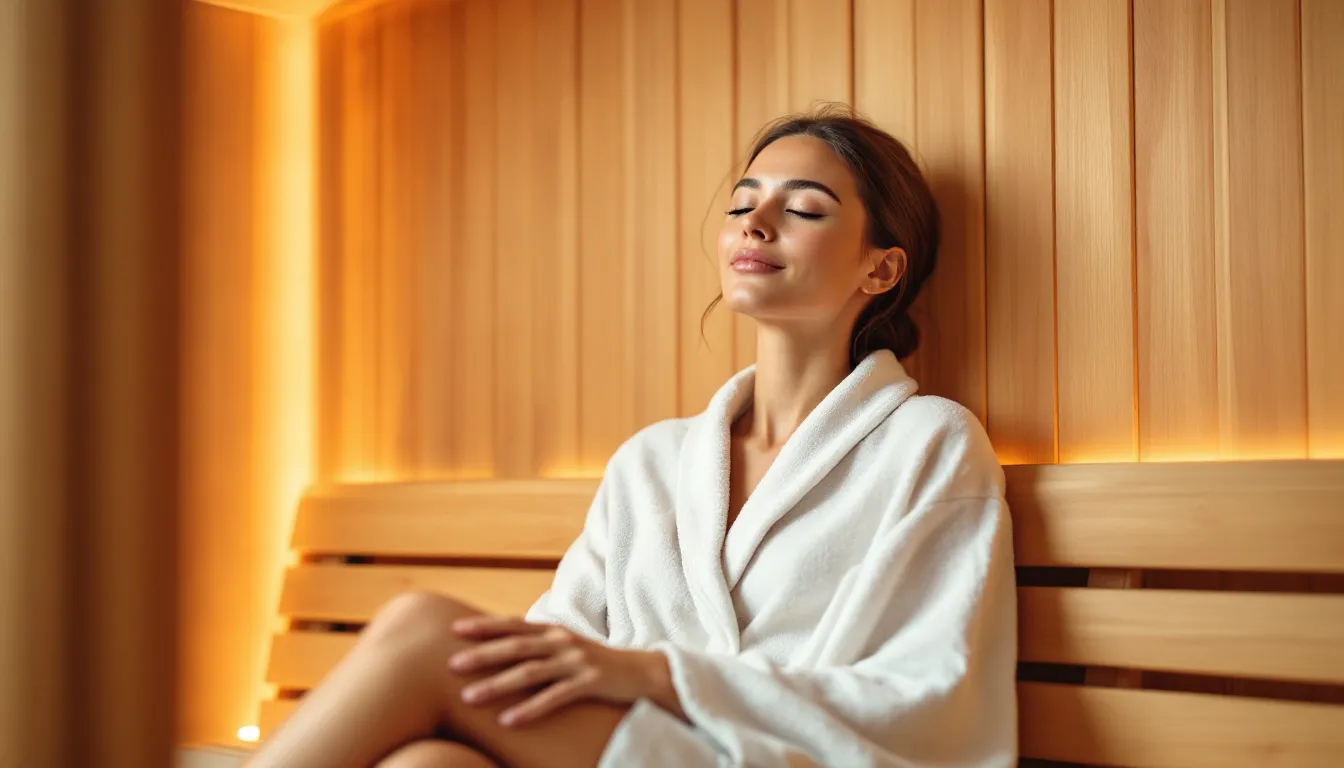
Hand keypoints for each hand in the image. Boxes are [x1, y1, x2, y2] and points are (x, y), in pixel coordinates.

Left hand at [448, 617, 675, 726]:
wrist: (642, 672)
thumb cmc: (595, 663)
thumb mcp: (565, 648)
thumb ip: (538, 646)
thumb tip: (499, 649)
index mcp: (554, 631)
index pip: (513, 625)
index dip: (484, 626)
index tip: (454, 630)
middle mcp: (563, 641)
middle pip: (516, 646)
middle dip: (482, 654)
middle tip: (452, 664)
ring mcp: (577, 661)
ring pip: (530, 673)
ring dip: (497, 685)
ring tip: (470, 697)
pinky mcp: (590, 683)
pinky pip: (554, 698)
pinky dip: (529, 709)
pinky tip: (508, 721)